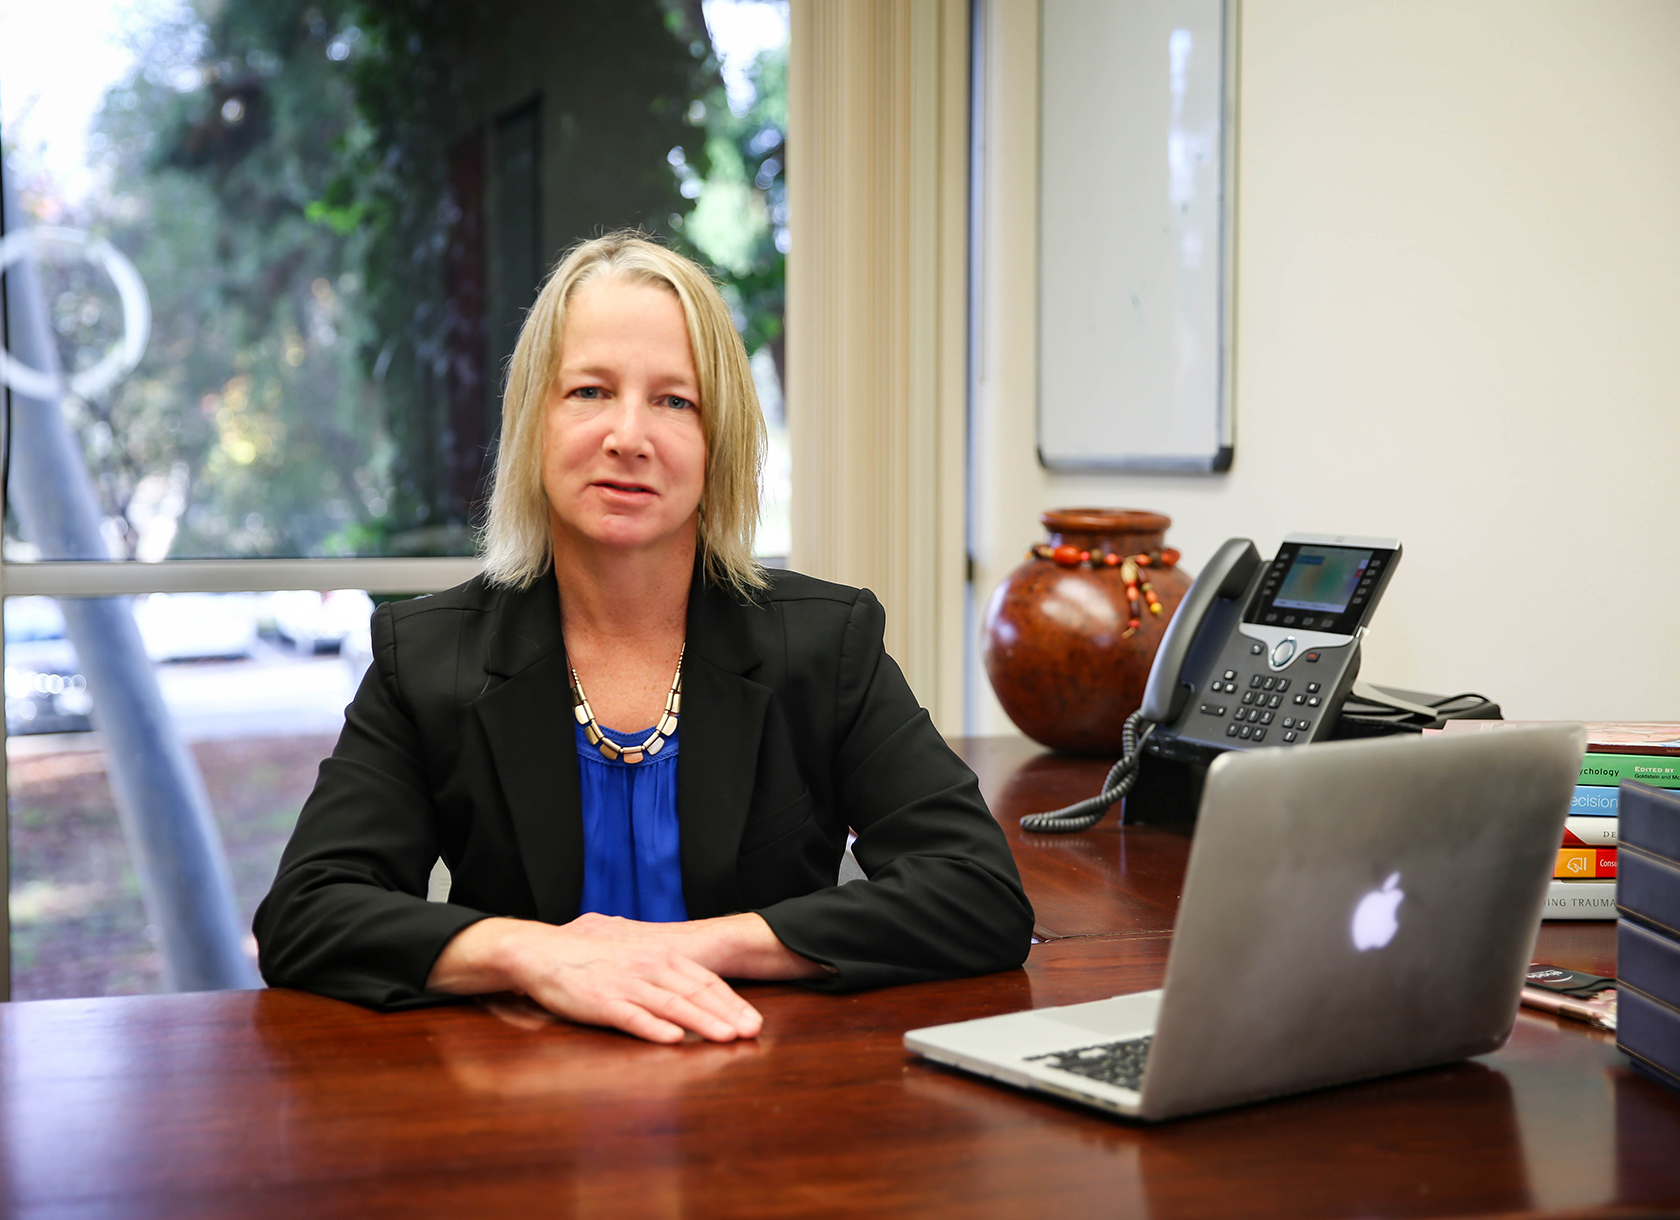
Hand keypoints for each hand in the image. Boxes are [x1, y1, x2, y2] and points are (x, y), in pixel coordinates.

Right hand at [427, 917, 762, 1043]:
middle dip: (728, 1013)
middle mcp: (647, 967)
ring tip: (726, 1037)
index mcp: (657, 954)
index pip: (704, 978)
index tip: (752, 1019)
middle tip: (752, 1032)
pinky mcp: (601, 1002)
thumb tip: (688, 982)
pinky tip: (674, 1039)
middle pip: (696, 991)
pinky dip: (655, 1028)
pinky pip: (633, 1017)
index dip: (731, 1000)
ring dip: (702, 1022)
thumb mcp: (631, 953)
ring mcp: (625, 984)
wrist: (542, 952)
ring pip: (672, 1004)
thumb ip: (660, 967)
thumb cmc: (588, 957)